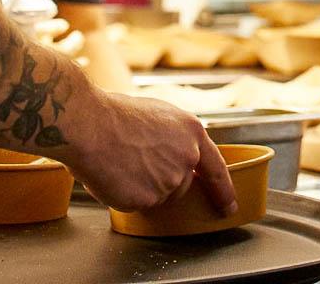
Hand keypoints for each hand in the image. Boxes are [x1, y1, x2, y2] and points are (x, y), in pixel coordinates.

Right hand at [61, 89, 235, 212]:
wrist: (90, 125)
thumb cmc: (115, 115)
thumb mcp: (159, 115)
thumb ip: (176, 138)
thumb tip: (173, 153)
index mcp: (192, 133)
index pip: (216, 169)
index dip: (223, 190)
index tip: (229, 206)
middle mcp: (186, 159)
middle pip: (180, 185)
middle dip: (162, 180)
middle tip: (136, 162)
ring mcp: (168, 181)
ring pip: (158, 196)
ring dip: (143, 188)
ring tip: (122, 163)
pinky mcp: (147, 200)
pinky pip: (137, 205)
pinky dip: (125, 196)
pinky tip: (115, 175)